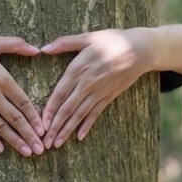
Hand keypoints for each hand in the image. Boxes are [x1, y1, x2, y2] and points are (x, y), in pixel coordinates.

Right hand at [0, 36, 44, 156]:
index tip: (44, 129)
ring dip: (15, 141)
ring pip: (0, 127)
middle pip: (15, 119)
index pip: (23, 102)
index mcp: (0, 78)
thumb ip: (15, 44)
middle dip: (29, 135)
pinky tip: (1, 149)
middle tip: (41, 149)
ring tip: (27, 152)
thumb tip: (36, 49)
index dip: (34, 117)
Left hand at [40, 28, 156, 148]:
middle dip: (55, 127)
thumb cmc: (112, 40)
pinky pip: (95, 114)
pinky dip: (86, 126)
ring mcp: (99, 92)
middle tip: (44, 143)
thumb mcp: (88, 37)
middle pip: (68, 109)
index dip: (49, 111)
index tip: (41, 124)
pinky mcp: (109, 96)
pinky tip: (79, 137)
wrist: (140, 50)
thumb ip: (64, 43)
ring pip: (80, 115)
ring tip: (57, 144)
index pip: (59, 94)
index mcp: (78, 68)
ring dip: (67, 130)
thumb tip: (43, 49)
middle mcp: (87, 83)